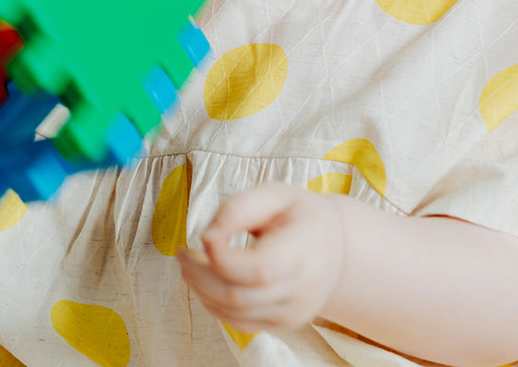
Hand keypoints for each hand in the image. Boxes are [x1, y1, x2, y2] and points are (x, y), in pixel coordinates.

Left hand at [177, 182, 347, 333]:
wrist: (335, 249)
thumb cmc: (299, 216)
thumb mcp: (275, 194)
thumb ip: (238, 208)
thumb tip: (207, 237)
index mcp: (304, 251)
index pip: (257, 270)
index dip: (220, 257)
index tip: (202, 236)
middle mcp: (303, 289)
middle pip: (237, 296)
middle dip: (198, 274)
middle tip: (182, 253)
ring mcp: (293, 312)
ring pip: (232, 313)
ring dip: (200, 289)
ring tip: (190, 263)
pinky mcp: (283, 324)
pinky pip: (237, 322)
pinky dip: (212, 303)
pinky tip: (207, 280)